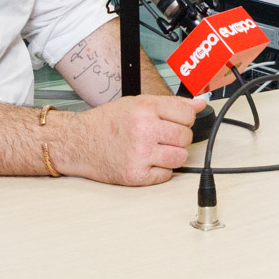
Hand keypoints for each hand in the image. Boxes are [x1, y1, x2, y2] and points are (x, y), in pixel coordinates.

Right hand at [57, 94, 205, 185]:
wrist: (78, 142)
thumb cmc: (106, 123)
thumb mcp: (137, 103)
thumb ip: (170, 104)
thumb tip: (199, 104)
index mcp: (145, 109)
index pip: (188, 114)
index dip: (185, 119)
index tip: (178, 122)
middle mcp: (143, 130)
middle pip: (186, 137)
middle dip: (179, 138)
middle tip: (163, 138)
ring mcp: (139, 154)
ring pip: (180, 158)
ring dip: (172, 156)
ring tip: (157, 150)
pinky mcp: (135, 175)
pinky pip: (166, 175)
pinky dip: (160, 171)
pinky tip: (147, 162)